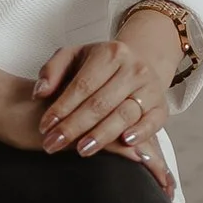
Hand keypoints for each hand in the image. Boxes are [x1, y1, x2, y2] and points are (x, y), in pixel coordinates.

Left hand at [31, 31, 175, 195]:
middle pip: (100, 103)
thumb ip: (52, 70)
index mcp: (110, 53)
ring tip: (81, 149)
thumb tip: (40, 93)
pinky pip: (152, 123)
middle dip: (74, 127)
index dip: (62, 107)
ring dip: (101, 135)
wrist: (138, 64)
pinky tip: (123, 143)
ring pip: (124, 114)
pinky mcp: (161, 107)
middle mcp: (133, 69)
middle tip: (53, 144)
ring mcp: (150, 88)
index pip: (82, 85)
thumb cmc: (100, 65)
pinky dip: (140, 133)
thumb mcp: (74, 56)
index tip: (44, 126)